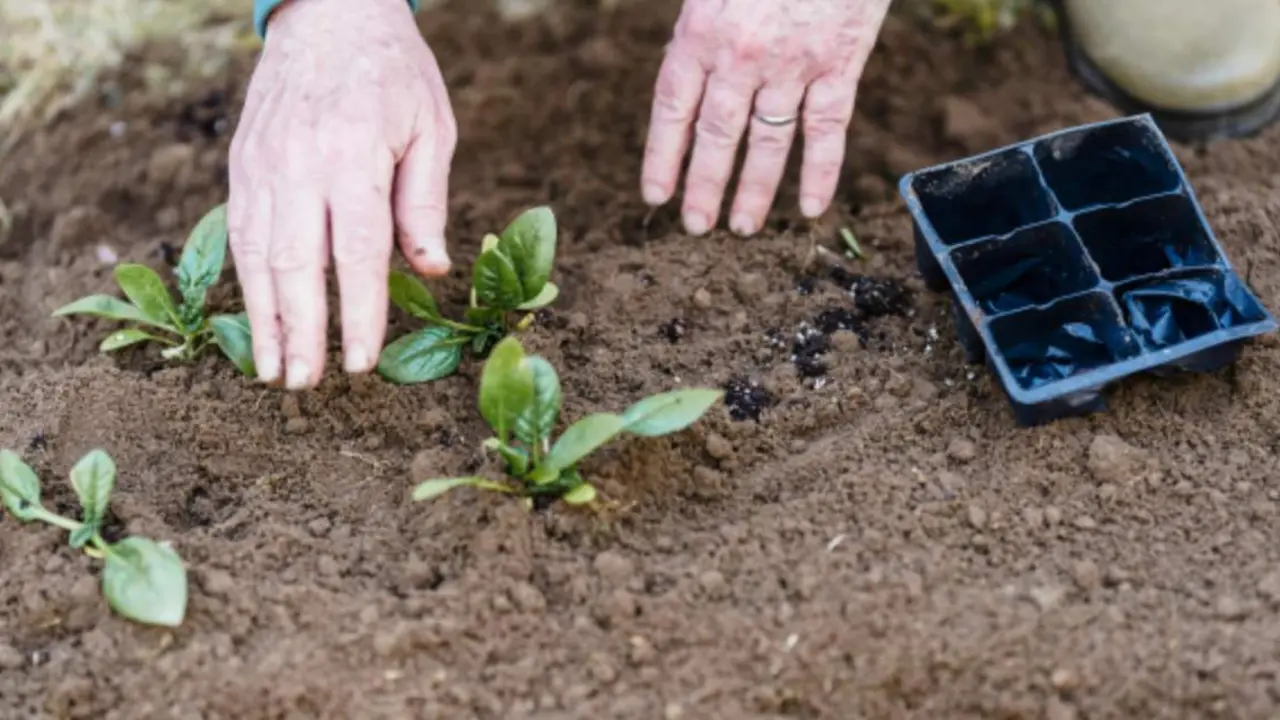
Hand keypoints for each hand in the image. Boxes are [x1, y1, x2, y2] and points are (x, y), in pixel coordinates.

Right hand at [227, 0, 456, 389]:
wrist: (328, 13)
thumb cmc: (393, 73)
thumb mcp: (431, 127)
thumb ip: (425, 202)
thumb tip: (431, 272)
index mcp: (354, 155)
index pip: (355, 253)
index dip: (357, 313)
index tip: (361, 363)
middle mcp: (299, 163)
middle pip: (296, 264)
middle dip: (302, 331)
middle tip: (307, 384)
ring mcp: (262, 164)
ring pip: (257, 254)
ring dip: (263, 318)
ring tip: (273, 370)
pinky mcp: (241, 164)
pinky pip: (239, 231)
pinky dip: (245, 281)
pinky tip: (256, 319)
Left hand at [641, 0, 890, 236]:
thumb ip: (698, 24)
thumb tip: (685, 77)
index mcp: (701, 28)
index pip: (673, 107)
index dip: (663, 155)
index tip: (655, 195)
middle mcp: (742, 54)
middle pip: (716, 135)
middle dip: (704, 186)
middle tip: (695, 226)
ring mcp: (794, 63)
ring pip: (768, 142)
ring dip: (755, 191)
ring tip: (743, 227)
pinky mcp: (841, 63)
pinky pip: (828, 129)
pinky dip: (821, 172)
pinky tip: (812, 208)